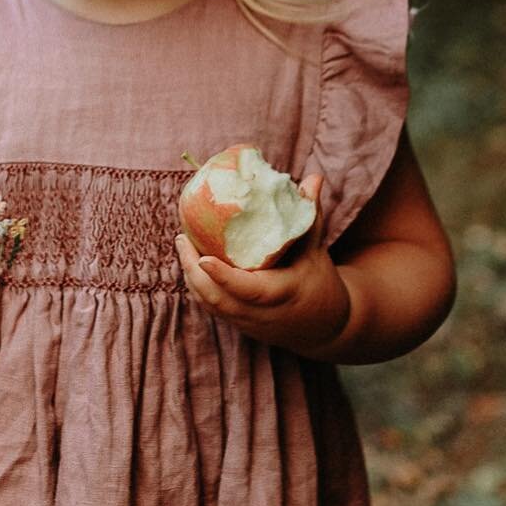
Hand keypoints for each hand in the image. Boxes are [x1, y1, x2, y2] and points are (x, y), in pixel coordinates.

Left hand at [176, 174, 351, 355]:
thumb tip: (313, 178)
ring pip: (210, 305)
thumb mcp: (316, 249)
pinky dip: (197, 285)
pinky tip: (189, 261)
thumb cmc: (319, 280)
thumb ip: (310, 216)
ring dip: (191, 276)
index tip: (203, 258)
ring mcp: (247, 322)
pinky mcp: (238, 324)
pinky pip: (211, 307)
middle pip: (218, 299)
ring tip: (182, 243)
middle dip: (193, 270)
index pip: (248, 290)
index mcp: (281, 294)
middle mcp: (261, 313)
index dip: (224, 276)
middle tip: (181, 237)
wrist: (324, 327)